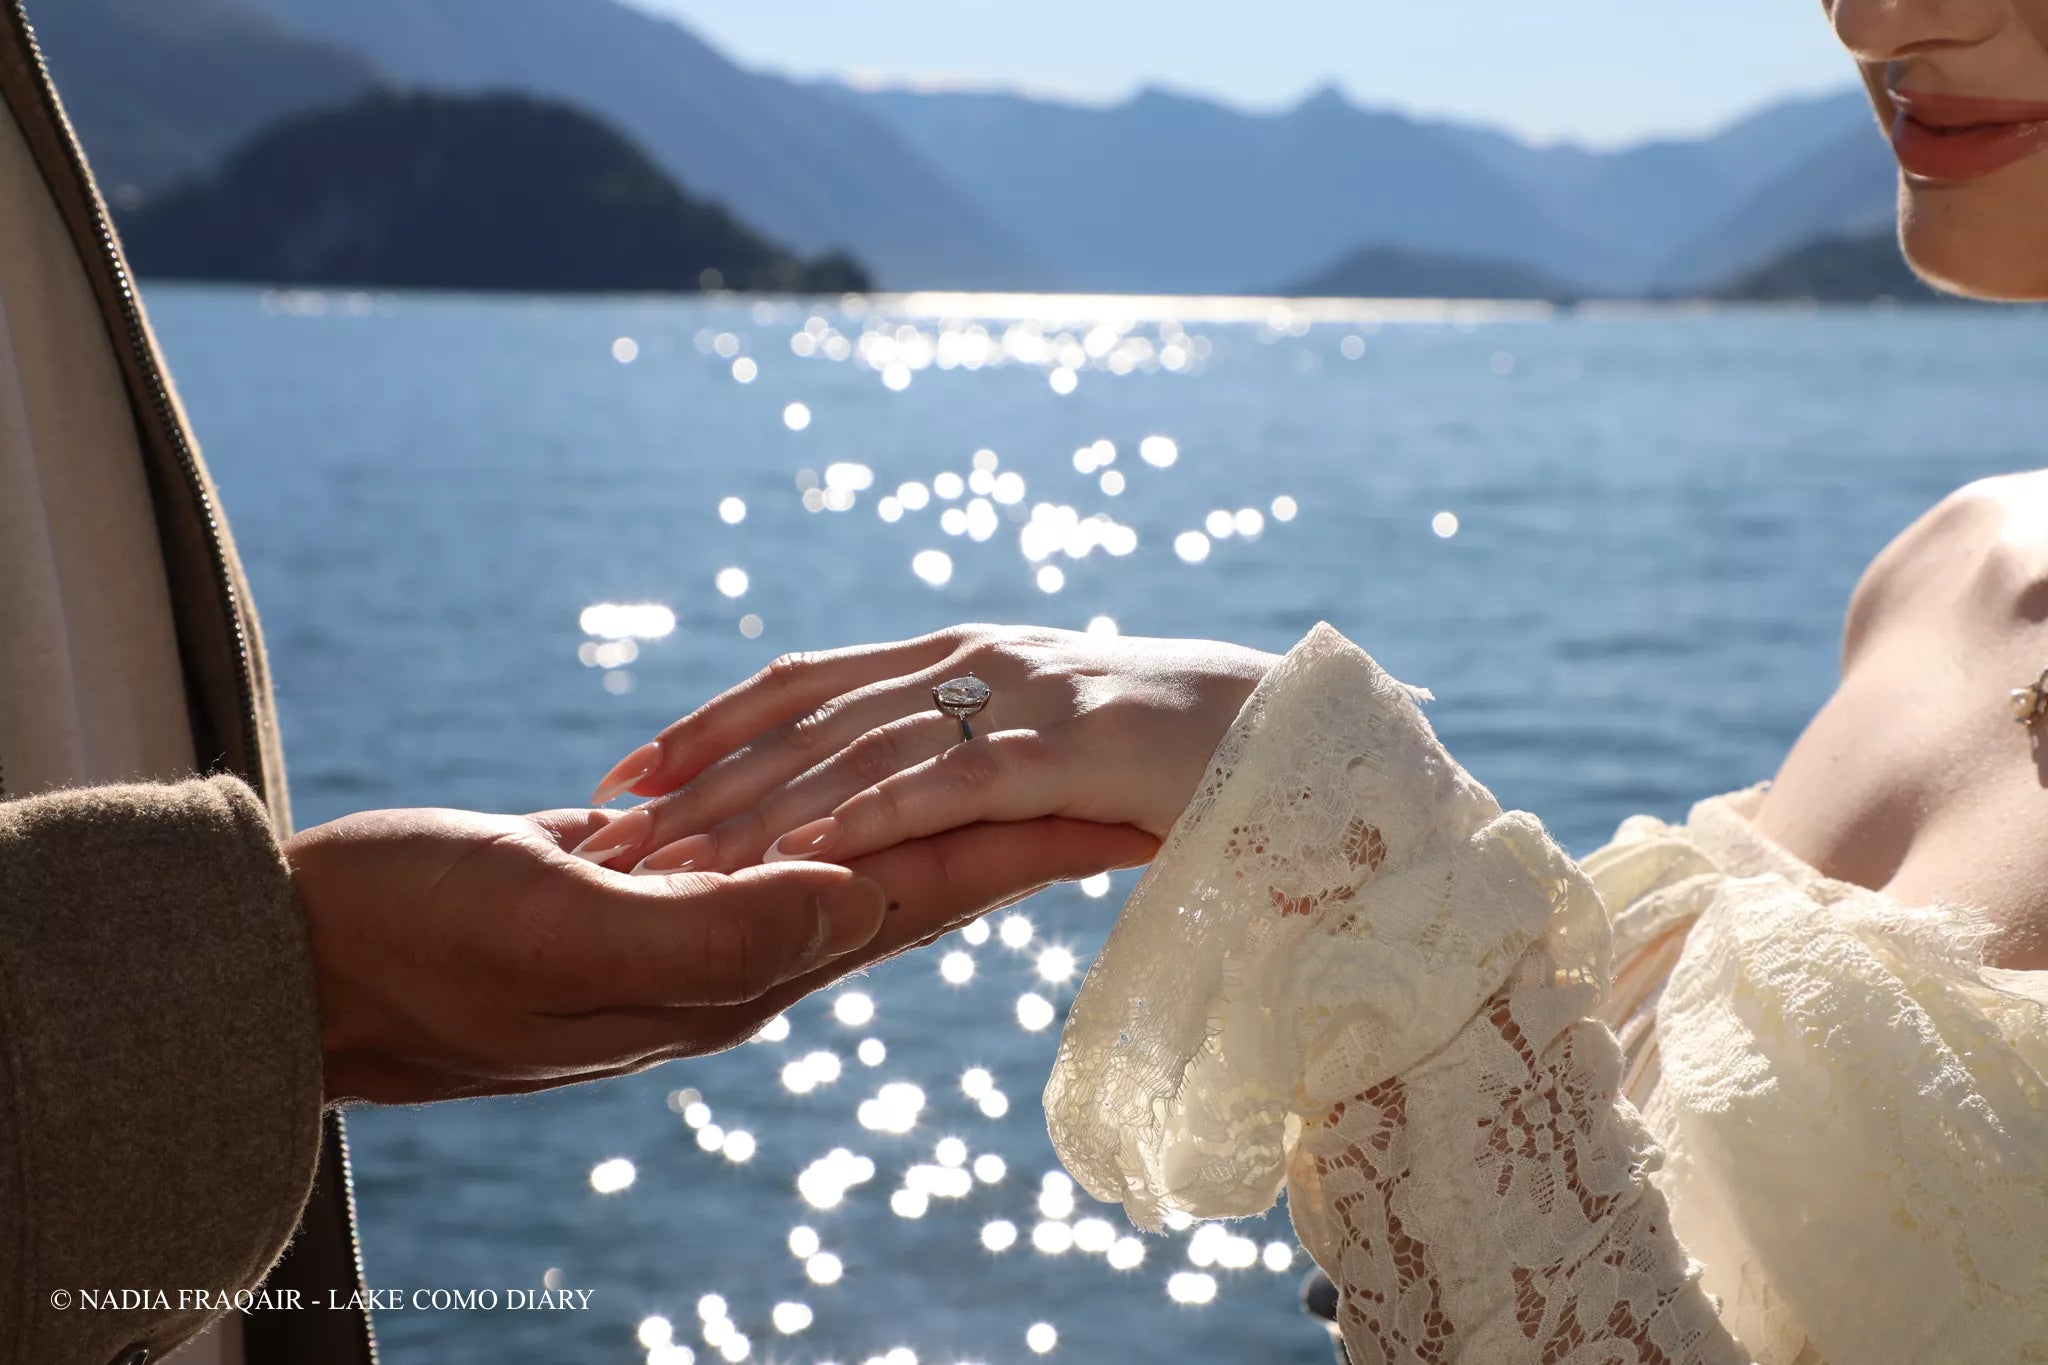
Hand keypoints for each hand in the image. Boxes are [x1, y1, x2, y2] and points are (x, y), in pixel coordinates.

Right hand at [289, 804, 1154, 1104]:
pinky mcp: (647, 881)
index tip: (1130, 815)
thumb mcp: (569, 939)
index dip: (1030, 847)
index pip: (924, 890)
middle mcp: (740, 943)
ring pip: (852, 850)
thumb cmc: (420, 951)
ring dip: (941, 810)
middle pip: (918, 874)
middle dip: (1019, 826)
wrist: (307, 969)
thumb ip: (719, 930)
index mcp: (743, 958)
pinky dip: (829, 802)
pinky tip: (853, 783)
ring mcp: (697, 915)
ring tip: (1016, 774)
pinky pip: (770, 837)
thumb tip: (862, 906)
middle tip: (1113, 787)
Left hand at [579, 624, 1274, 876]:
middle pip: (807, 718)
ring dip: (760, 809)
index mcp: (961, 657)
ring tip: (675, 861)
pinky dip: (877, 812)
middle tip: (609, 835)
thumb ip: (969, 755)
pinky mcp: (1077, 747)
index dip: (706, 726)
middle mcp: (977, 662)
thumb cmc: (1174, 749)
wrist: (1305, 736)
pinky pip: (957, 780)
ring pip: (861, 748)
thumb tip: (883, 802)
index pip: (802, 685)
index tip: (625, 776)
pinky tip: (811, 852)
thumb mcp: (1047, 742)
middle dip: (702, 780)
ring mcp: (1026, 697)